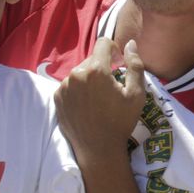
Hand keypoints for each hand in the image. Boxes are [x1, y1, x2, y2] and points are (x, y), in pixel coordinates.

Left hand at [55, 38, 144, 164]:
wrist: (98, 150)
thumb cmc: (121, 121)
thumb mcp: (136, 94)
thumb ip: (135, 65)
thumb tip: (131, 44)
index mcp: (95, 70)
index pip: (103, 43)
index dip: (114, 49)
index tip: (119, 63)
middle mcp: (75, 74)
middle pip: (92, 59)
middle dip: (103, 67)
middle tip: (111, 87)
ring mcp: (63, 86)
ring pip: (80, 73)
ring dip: (90, 79)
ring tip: (99, 99)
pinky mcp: (57, 98)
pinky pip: (70, 85)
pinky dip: (79, 90)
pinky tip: (87, 106)